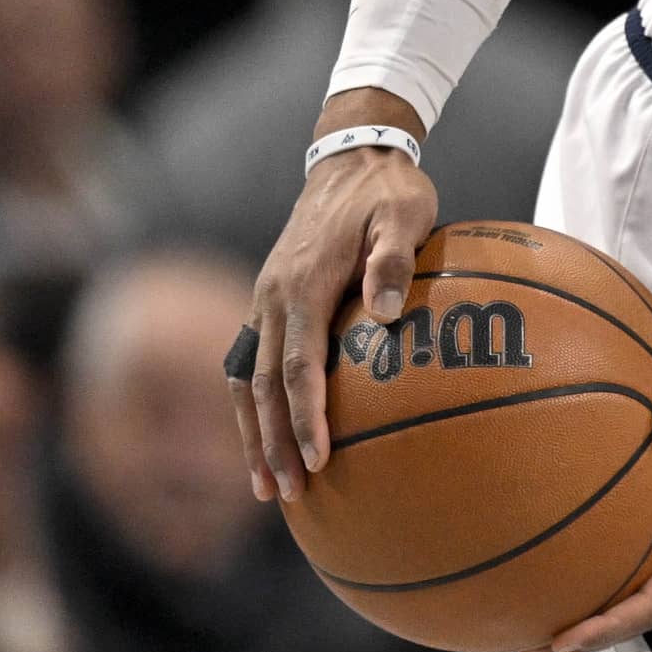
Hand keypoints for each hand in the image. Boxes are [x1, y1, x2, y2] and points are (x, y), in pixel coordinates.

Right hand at [234, 112, 435, 501]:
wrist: (351, 157)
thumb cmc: (389, 191)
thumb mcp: (405, 213)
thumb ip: (393, 259)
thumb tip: (383, 313)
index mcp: (303, 285)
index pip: (298, 365)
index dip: (305, 416)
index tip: (317, 458)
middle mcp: (272, 297)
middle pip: (263, 385)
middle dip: (271, 442)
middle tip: (287, 494)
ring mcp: (264, 301)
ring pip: (247, 381)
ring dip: (253, 435)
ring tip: (265, 487)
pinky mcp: (270, 303)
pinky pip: (252, 364)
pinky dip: (254, 407)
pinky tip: (266, 439)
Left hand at [530, 396, 651, 651]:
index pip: (649, 605)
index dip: (602, 628)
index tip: (557, 642)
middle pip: (639, 613)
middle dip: (588, 633)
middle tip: (529, 641)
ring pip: (646, 595)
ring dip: (602, 611)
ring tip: (551, 613)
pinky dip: (620, 577)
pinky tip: (593, 560)